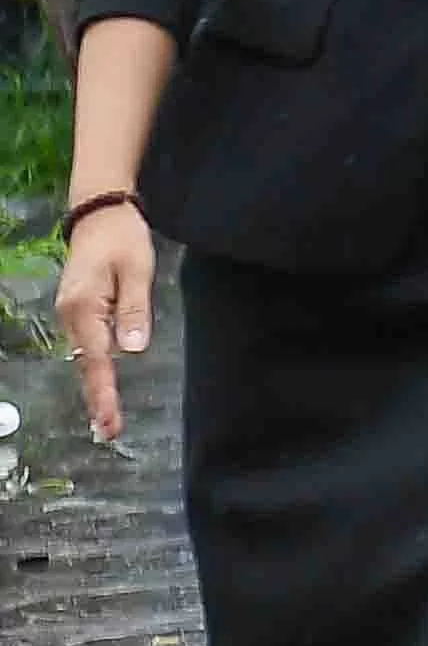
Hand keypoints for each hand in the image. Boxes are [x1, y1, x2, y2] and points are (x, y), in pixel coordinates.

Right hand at [53, 201, 153, 440]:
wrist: (99, 214)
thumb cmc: (122, 238)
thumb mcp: (137, 269)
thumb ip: (135, 309)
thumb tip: (131, 350)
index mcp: (84, 308)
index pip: (96, 360)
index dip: (103, 393)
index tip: (108, 422)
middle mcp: (70, 317)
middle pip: (85, 364)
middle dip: (98, 398)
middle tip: (110, 431)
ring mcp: (71, 315)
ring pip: (84, 357)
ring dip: (96, 386)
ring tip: (107, 418)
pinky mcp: (77, 312)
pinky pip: (86, 345)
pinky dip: (94, 367)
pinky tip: (103, 385)